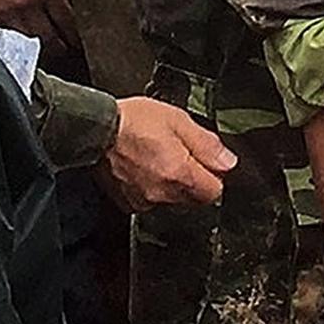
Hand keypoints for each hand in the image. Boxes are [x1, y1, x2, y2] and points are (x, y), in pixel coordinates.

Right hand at [0, 0, 74, 45]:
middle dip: (62, 48)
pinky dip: (23, 47)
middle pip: (53, 39)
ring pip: (33, 45)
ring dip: (43, 52)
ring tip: (49, 53)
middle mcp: (31, 5)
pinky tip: (28, 47)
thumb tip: (72, 5)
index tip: (77, 41)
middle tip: (66, 52)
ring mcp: (11, 16)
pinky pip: (14, 42)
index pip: (68, 21)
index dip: (75, 35)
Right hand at [103, 99, 237, 209]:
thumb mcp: (178, 121)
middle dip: (194, 180)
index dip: (214, 175)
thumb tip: (228, 162)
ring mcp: (143, 201)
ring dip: (172, 185)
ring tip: (159, 158)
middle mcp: (162, 193)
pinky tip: (145, 168)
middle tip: (180, 154)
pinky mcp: (128, 202)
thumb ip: (207, 145)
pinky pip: (151, 201)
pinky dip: (152, 188)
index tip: (207, 162)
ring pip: (172, 200)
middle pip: (194, 198)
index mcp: (179, 174)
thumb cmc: (133, 121)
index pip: (214, 191)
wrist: (96, 129)